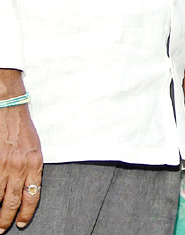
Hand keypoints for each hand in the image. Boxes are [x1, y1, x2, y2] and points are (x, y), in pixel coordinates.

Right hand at [0, 79, 41, 232]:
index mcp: (35, 163)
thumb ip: (31, 168)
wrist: (8, 109)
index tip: (22, 223)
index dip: (26, 212)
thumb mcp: (35, 149)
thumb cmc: (22, 128)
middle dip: (6, 218)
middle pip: (12, 201)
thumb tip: (26, 188)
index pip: (33, 195)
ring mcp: (2, 165)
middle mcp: (19, 167)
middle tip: (1, 229)